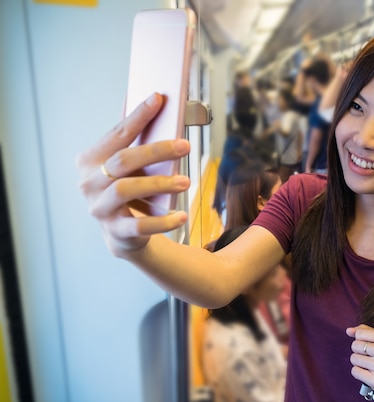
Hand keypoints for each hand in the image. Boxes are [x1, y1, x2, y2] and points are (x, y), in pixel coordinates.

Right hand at [76, 93, 190, 256]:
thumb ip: (134, 136)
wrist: (123, 233)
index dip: (138, 116)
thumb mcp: (128, 164)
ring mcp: (99, 208)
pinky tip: (181, 216)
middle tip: (184, 146)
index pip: (118, 133)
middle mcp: (89, 182)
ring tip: (185, 182)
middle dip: (156, 151)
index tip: (159, 99)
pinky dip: (162, 221)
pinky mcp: (115, 231)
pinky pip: (139, 225)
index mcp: (91, 160)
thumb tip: (153, 97)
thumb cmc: (128, 188)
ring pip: (126, 190)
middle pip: (123, 161)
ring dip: (159, 184)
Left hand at [346, 324, 373, 399]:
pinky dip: (360, 373)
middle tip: (370, 356)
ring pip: (354, 358)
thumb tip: (349, 330)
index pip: (360, 333)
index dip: (361, 339)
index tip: (367, 344)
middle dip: (359, 351)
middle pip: (355, 345)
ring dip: (359, 363)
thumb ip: (367, 332)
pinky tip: (369, 373)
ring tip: (370, 365)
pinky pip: (355, 371)